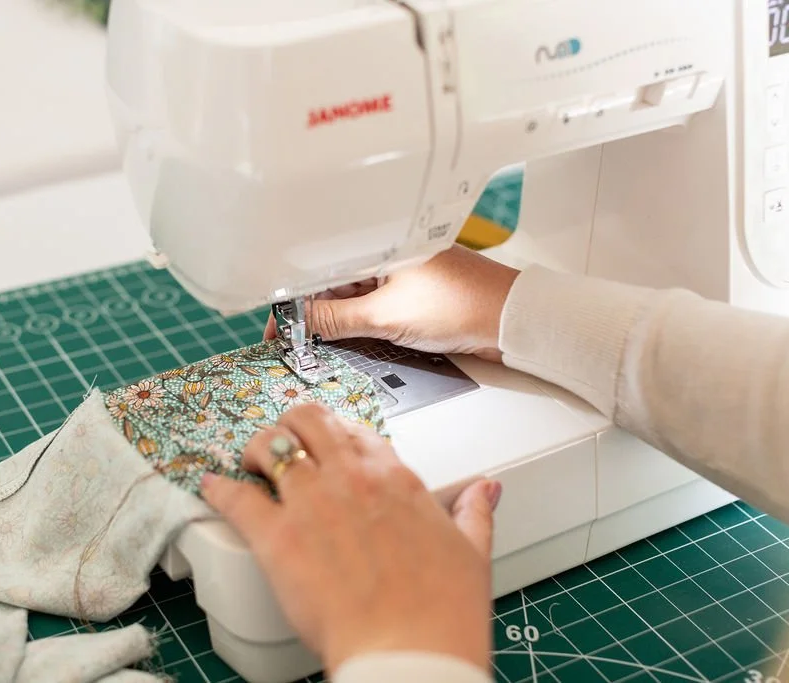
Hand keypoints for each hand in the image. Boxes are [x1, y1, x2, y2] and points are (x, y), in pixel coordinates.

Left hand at [200, 403, 501, 674]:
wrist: (409, 652)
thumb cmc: (441, 613)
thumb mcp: (471, 553)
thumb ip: (474, 513)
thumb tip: (487, 491)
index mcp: (396, 479)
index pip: (358, 432)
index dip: (337, 435)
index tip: (329, 445)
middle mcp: (352, 478)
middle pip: (308, 421)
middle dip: (291, 424)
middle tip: (283, 441)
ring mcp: (312, 503)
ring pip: (270, 445)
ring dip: (256, 449)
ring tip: (250, 463)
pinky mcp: (278, 538)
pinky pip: (238, 497)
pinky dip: (220, 489)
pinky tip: (212, 487)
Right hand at [265, 244, 519, 361]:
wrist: (510, 319)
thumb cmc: (459, 306)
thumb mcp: (386, 317)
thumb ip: (336, 319)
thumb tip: (299, 323)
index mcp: (376, 240)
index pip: (318, 266)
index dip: (292, 297)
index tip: (277, 325)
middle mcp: (384, 249)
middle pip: (331, 278)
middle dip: (310, 309)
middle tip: (291, 339)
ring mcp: (398, 269)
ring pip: (350, 291)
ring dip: (333, 315)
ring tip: (315, 341)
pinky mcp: (410, 288)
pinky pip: (370, 300)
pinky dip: (356, 317)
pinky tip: (345, 335)